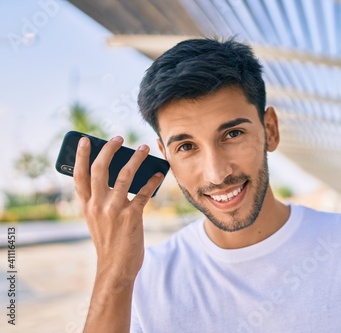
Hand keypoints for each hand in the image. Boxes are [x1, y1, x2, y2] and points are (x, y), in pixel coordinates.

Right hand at [74, 135, 163, 275]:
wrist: (115, 267)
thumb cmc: (108, 242)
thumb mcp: (96, 220)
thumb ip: (100, 201)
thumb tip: (116, 176)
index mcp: (86, 206)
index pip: (79, 176)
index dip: (81, 156)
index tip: (86, 140)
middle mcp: (98, 205)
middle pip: (100, 169)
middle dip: (109, 150)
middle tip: (119, 138)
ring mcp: (114, 210)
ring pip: (125, 175)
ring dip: (136, 159)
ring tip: (145, 148)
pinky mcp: (131, 216)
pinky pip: (143, 192)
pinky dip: (153, 180)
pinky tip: (159, 174)